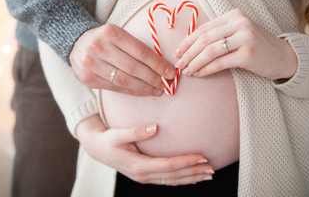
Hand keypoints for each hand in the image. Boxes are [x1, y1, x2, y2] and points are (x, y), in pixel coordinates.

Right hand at [69, 24, 175, 95]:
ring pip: (124, 80)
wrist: (76, 43)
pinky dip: (131, 91)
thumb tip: (162, 66)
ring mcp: (91, 64)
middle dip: (153, 78)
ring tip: (157, 91)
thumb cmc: (106, 40)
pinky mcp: (88, 78)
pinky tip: (142, 92)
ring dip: (144, 88)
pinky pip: (115, 88)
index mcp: (111, 32)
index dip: (158, 64)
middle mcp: (99, 47)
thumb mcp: (119, 35)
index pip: (140, 51)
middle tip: (166, 84)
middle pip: (133, 67)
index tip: (170, 73)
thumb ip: (137, 48)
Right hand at [76, 115, 213, 185]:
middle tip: (212, 169)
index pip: (168, 166)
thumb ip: (136, 131)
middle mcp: (143, 175)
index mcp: (138, 166)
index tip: (202, 157)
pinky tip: (192, 177)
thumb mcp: (118, 134)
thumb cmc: (108, 140)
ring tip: (208, 174)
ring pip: (172, 181)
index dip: (186, 162)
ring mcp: (144, 177)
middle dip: (194, 173)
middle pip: (174, 177)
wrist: (97, 149)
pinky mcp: (145, 175)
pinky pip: (167, 180)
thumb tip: (155, 127)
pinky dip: (181, 179)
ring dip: (191, 178)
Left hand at [173, 9, 297, 79]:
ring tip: (186, 71)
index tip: (177, 51)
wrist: (283, 57)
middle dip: (188, 53)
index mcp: (234, 15)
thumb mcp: (238, 33)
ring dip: (194, 63)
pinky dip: (206, 70)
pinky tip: (199, 74)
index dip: (187, 41)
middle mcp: (239, 23)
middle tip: (179, 64)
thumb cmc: (256, 47)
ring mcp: (245, 37)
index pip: (204, 28)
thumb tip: (189, 46)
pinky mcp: (248, 54)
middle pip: (204, 39)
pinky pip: (220, 63)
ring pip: (210, 51)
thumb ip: (218, 34)